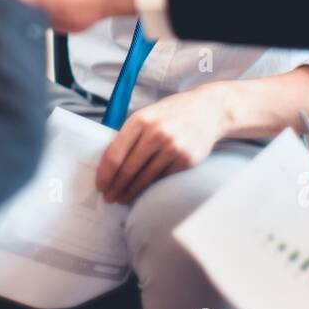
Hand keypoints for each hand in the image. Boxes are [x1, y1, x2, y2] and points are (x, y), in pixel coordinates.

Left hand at [96, 87, 227, 203]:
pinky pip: (163, 178)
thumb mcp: (147, 115)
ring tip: (123, 198)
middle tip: (109, 198)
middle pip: (128, 169)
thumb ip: (130, 134)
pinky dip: (151, 187)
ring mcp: (173, 147)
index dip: (105, 174)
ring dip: (131, 192)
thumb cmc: (172, 113)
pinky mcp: (186, 159)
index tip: (100, 185)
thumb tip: (109, 162)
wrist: (208, 110)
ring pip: (145, 178)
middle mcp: (156, 133)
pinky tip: (144, 191)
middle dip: (116, 187)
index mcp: (140, 120)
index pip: (115, 154)